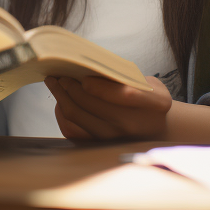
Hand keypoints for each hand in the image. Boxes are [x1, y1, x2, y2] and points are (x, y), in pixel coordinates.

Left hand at [45, 75, 172, 139]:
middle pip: (94, 104)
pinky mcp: (101, 145)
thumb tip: (86, 64)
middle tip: (60, 73)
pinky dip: (61, 113)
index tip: (85, 77)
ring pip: (77, 116)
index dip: (102, 87)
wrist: (154, 128)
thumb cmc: (147, 97)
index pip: (126, 95)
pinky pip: (72, 130)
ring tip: (54, 82)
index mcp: (155, 103)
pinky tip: (59, 101)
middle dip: (71, 86)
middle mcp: (134, 124)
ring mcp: (116, 138)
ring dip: (61, 97)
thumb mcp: (147, 82)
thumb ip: (124, 76)